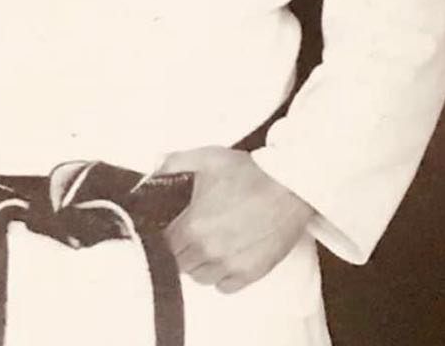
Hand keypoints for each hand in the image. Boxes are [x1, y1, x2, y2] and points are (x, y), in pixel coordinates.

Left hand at [158, 146, 313, 293]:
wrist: (290, 186)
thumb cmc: (251, 172)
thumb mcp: (208, 158)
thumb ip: (174, 162)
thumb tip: (154, 169)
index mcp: (194, 225)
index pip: (164, 245)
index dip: (165, 237)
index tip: (171, 229)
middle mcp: (210, 250)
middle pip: (180, 264)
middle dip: (181, 250)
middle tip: (190, 234)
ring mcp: (231, 264)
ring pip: (201, 278)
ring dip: (200, 265)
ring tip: (207, 246)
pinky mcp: (252, 273)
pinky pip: (225, 287)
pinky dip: (221, 277)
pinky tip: (225, 259)